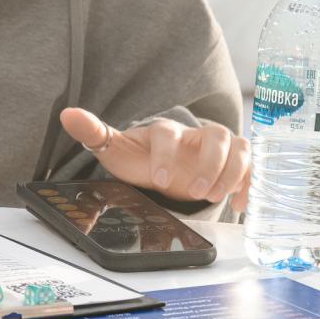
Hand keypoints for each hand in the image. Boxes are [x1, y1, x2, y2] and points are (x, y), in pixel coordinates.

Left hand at [59, 108, 250, 211]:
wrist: (160, 165)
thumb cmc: (138, 156)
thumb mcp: (114, 148)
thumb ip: (92, 132)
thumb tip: (66, 114)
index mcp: (165, 130)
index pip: (169, 134)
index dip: (165, 155)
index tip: (158, 180)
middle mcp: (196, 135)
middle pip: (216, 137)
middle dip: (208, 165)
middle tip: (195, 193)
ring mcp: (218, 148)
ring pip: (239, 148)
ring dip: (232, 173)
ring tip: (217, 197)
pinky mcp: (233, 163)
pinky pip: (252, 167)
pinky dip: (251, 183)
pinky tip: (241, 204)